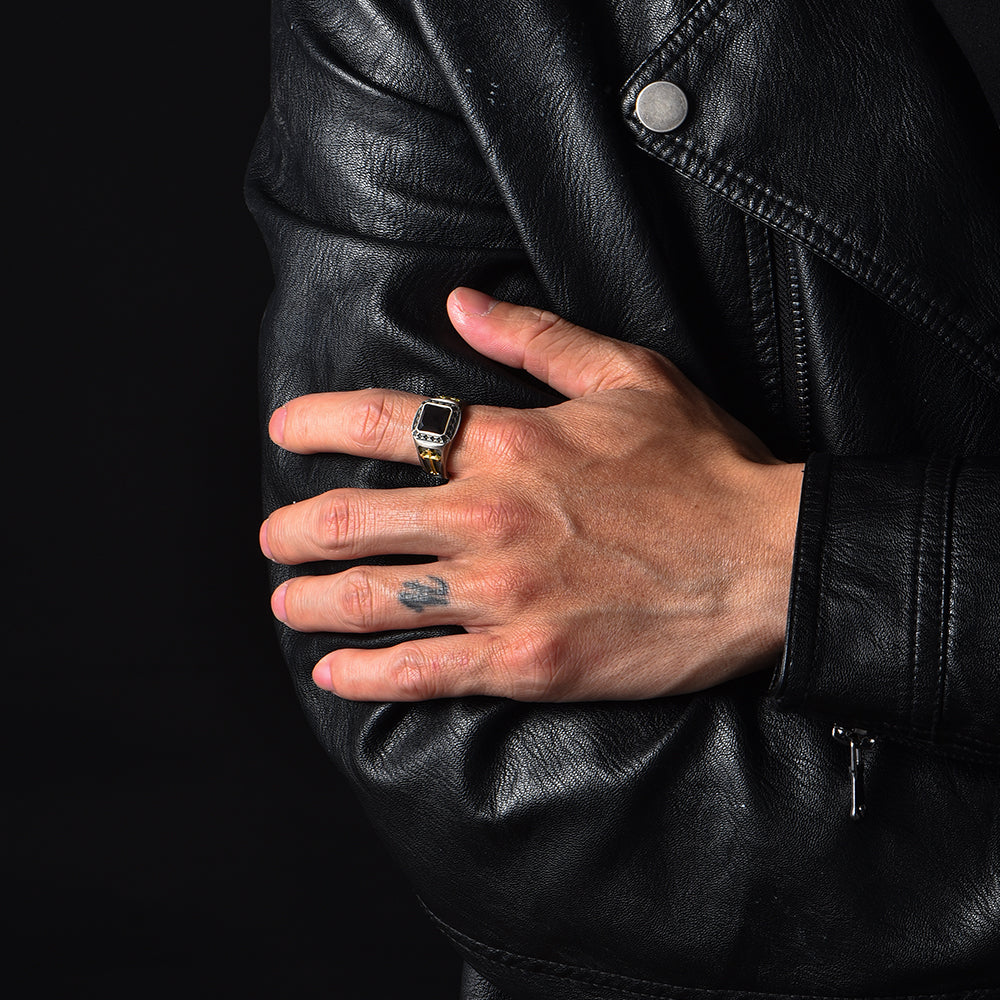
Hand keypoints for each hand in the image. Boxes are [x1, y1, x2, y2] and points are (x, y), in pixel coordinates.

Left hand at [260, 287, 803, 700]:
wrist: (767, 563)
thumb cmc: (704, 467)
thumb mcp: (628, 376)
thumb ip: (535, 340)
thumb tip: (458, 306)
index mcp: (513, 444)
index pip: (384, 422)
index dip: (316, 424)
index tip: (284, 432)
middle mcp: (493, 517)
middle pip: (356, 519)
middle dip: (297, 529)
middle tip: (274, 538)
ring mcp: (506, 595)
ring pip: (375, 599)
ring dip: (314, 601)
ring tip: (288, 601)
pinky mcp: (528, 662)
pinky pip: (424, 671)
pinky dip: (366, 674)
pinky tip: (333, 673)